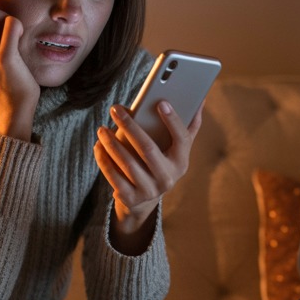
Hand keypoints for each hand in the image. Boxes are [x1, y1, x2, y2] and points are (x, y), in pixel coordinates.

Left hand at [94, 100, 203, 253]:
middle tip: (116, 109)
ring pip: (128, 163)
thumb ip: (188, 126)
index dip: (173, 121)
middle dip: (130, 126)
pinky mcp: (131, 198)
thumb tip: (201, 100)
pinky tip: (98, 146)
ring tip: (102, 128)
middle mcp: (168, 178)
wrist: (145, 198)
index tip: (161, 102)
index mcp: (181, 162)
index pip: (182, 139)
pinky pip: (114, 177)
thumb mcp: (176, 149)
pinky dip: (104, 160)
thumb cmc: (161, 162)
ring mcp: (149, 190)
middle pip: (148, 149)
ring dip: (112, 143)